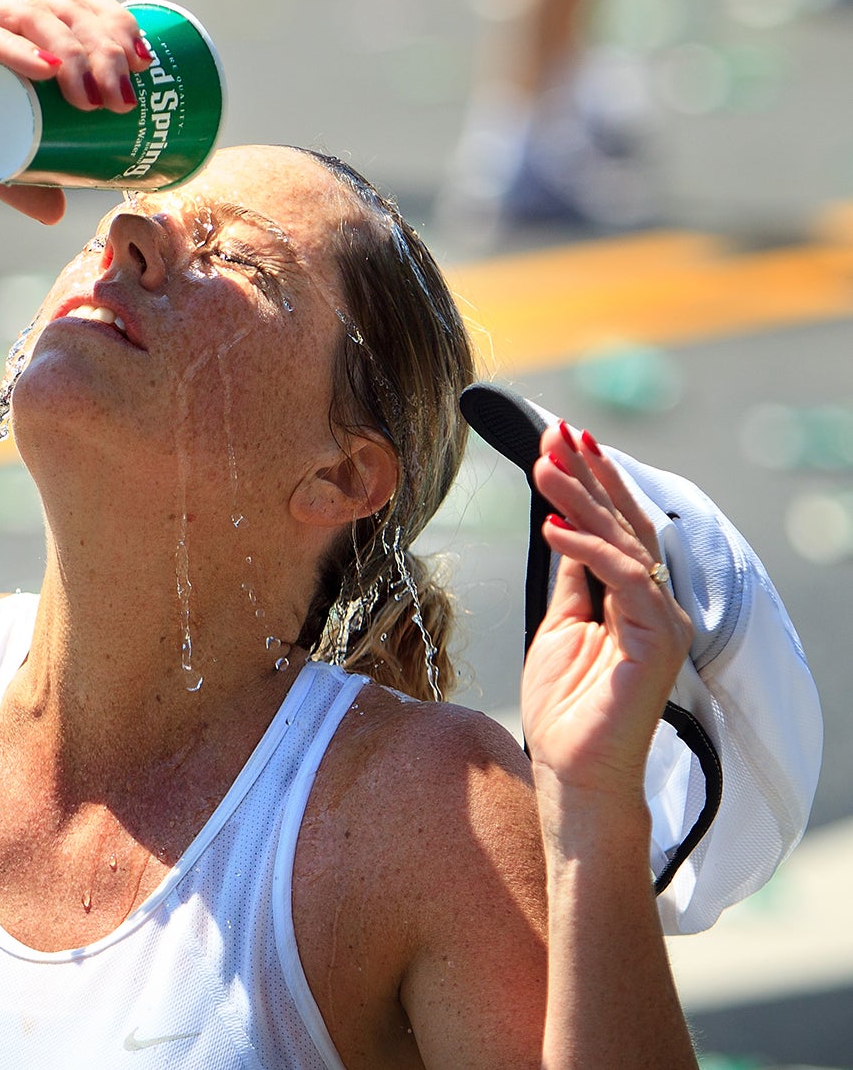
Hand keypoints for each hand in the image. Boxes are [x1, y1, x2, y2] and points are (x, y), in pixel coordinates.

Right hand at [0, 0, 148, 222]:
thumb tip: (59, 216)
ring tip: (96, 93)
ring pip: (27, 12)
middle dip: (105, 46)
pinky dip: (7, 45)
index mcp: (7, 14)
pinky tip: (41, 66)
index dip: (118, 26)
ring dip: (70, 50)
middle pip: (64, 5)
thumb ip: (9, 177)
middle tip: (129, 96)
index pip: (77, 3)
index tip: (150, 69)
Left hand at [521, 423, 692, 801]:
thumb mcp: (560, 625)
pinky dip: (584, 547)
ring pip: (623, 541)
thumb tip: (563, 527)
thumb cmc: (566, 707)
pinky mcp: (657, 640)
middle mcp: (656, 604)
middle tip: (560, 431)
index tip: (561, 439)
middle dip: (591, 473)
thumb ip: (571, 578)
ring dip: (581, 498)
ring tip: (542, 465)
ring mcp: (661, 621)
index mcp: (634, 599)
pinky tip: (550, 524)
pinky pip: (622, 578)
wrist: (572, 772)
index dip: (591, 481)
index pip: (616, 526)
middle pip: (626, 523)